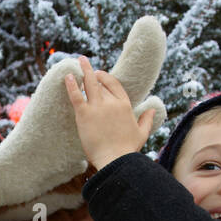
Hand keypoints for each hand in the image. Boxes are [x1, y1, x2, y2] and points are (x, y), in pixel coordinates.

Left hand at [63, 57, 152, 171]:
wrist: (115, 160)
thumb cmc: (128, 150)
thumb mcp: (142, 133)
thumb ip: (147, 120)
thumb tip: (153, 110)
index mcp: (124, 105)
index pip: (114, 85)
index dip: (106, 78)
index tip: (99, 74)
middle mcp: (111, 102)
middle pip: (100, 83)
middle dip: (93, 73)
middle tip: (86, 65)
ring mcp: (97, 107)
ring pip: (89, 84)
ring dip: (84, 70)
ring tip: (79, 60)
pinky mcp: (84, 114)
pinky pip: (76, 95)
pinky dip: (71, 85)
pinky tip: (68, 76)